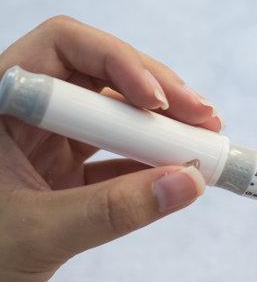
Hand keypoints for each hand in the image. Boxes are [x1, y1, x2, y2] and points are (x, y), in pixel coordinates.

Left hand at [0, 16, 219, 281]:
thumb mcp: (41, 233)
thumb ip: (114, 209)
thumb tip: (190, 183)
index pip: (63, 48)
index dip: (119, 63)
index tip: (160, 103)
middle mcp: (23, 112)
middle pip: (99, 74)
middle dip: (158, 93)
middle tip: (206, 119)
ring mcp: (43, 141)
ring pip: (111, 113)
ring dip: (160, 127)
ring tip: (206, 140)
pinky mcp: (62, 171)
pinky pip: (114, 156)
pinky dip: (151, 162)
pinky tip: (182, 172)